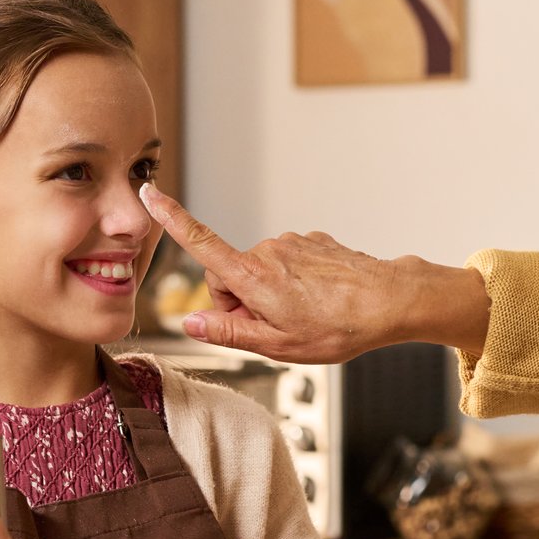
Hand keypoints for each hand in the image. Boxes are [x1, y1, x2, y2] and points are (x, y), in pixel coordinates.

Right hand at [138, 183, 488, 362]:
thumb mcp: (277, 344)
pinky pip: (286, 264)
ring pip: (260, 272)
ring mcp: (291, 243)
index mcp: (253, 277)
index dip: (172, 220)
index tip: (149, 193)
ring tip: (304, 316)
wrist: (389, 302)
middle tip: (274, 329)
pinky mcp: (311, 241)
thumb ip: (229, 332)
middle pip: (230, 275)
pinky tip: (318, 300)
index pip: (201, 244)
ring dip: (269, 295)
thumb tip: (190, 324)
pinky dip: (292, 283)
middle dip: (240, 302)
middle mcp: (267, 251)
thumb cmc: (337, 328)